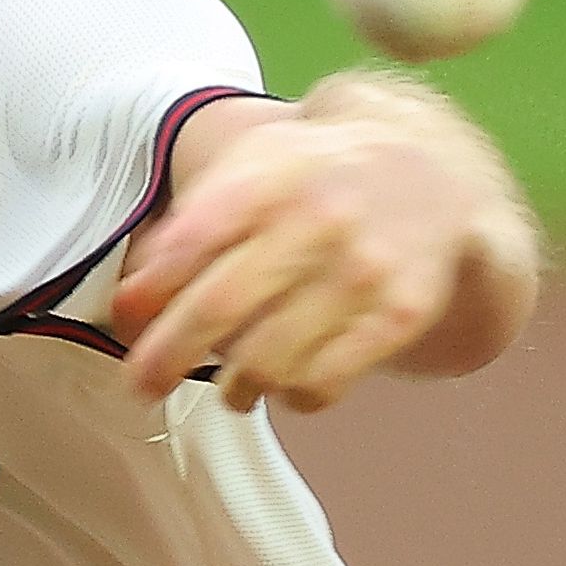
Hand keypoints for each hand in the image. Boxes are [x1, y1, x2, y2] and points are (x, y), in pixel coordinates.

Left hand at [108, 73, 536, 410]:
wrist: (441, 175)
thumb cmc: (320, 179)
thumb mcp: (256, 169)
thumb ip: (190, 226)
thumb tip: (131, 304)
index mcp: (270, 176)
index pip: (188, 243)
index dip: (147, 293)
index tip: (125, 322)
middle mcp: (317, 219)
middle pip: (218, 307)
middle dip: (167, 356)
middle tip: (143, 385)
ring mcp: (362, 270)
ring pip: (268, 359)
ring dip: (235, 386)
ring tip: (232, 387)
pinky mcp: (399, 315)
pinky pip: (324, 382)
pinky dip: (294, 396)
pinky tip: (289, 386)